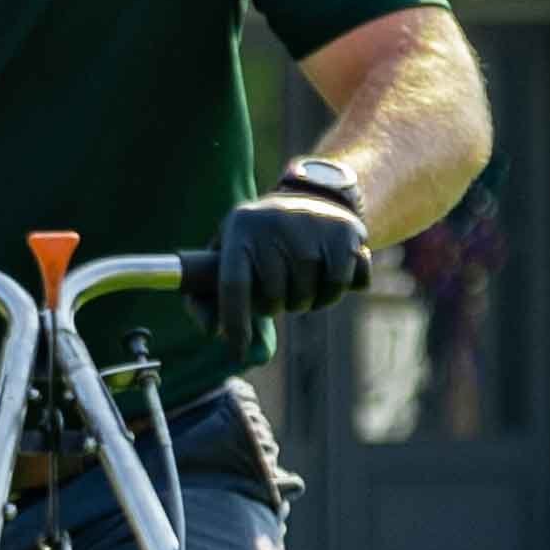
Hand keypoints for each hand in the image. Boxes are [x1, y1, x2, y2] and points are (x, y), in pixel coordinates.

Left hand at [203, 189, 370, 343]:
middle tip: (280, 291)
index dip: (235, 323)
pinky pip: (338, 284)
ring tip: (302, 283)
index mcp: (239, 228)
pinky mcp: (343, 230)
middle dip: (276, 306)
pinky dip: (333, 293)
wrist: (309, 198)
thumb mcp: (227, 258)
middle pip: (274, 297)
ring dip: (307, 302)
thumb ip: (206, 298)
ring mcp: (310, 224)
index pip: (233, 285)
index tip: (237, 351)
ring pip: (308, 293)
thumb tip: (212, 330)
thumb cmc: (259, 242)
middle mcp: (273, 222)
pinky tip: (326, 277)